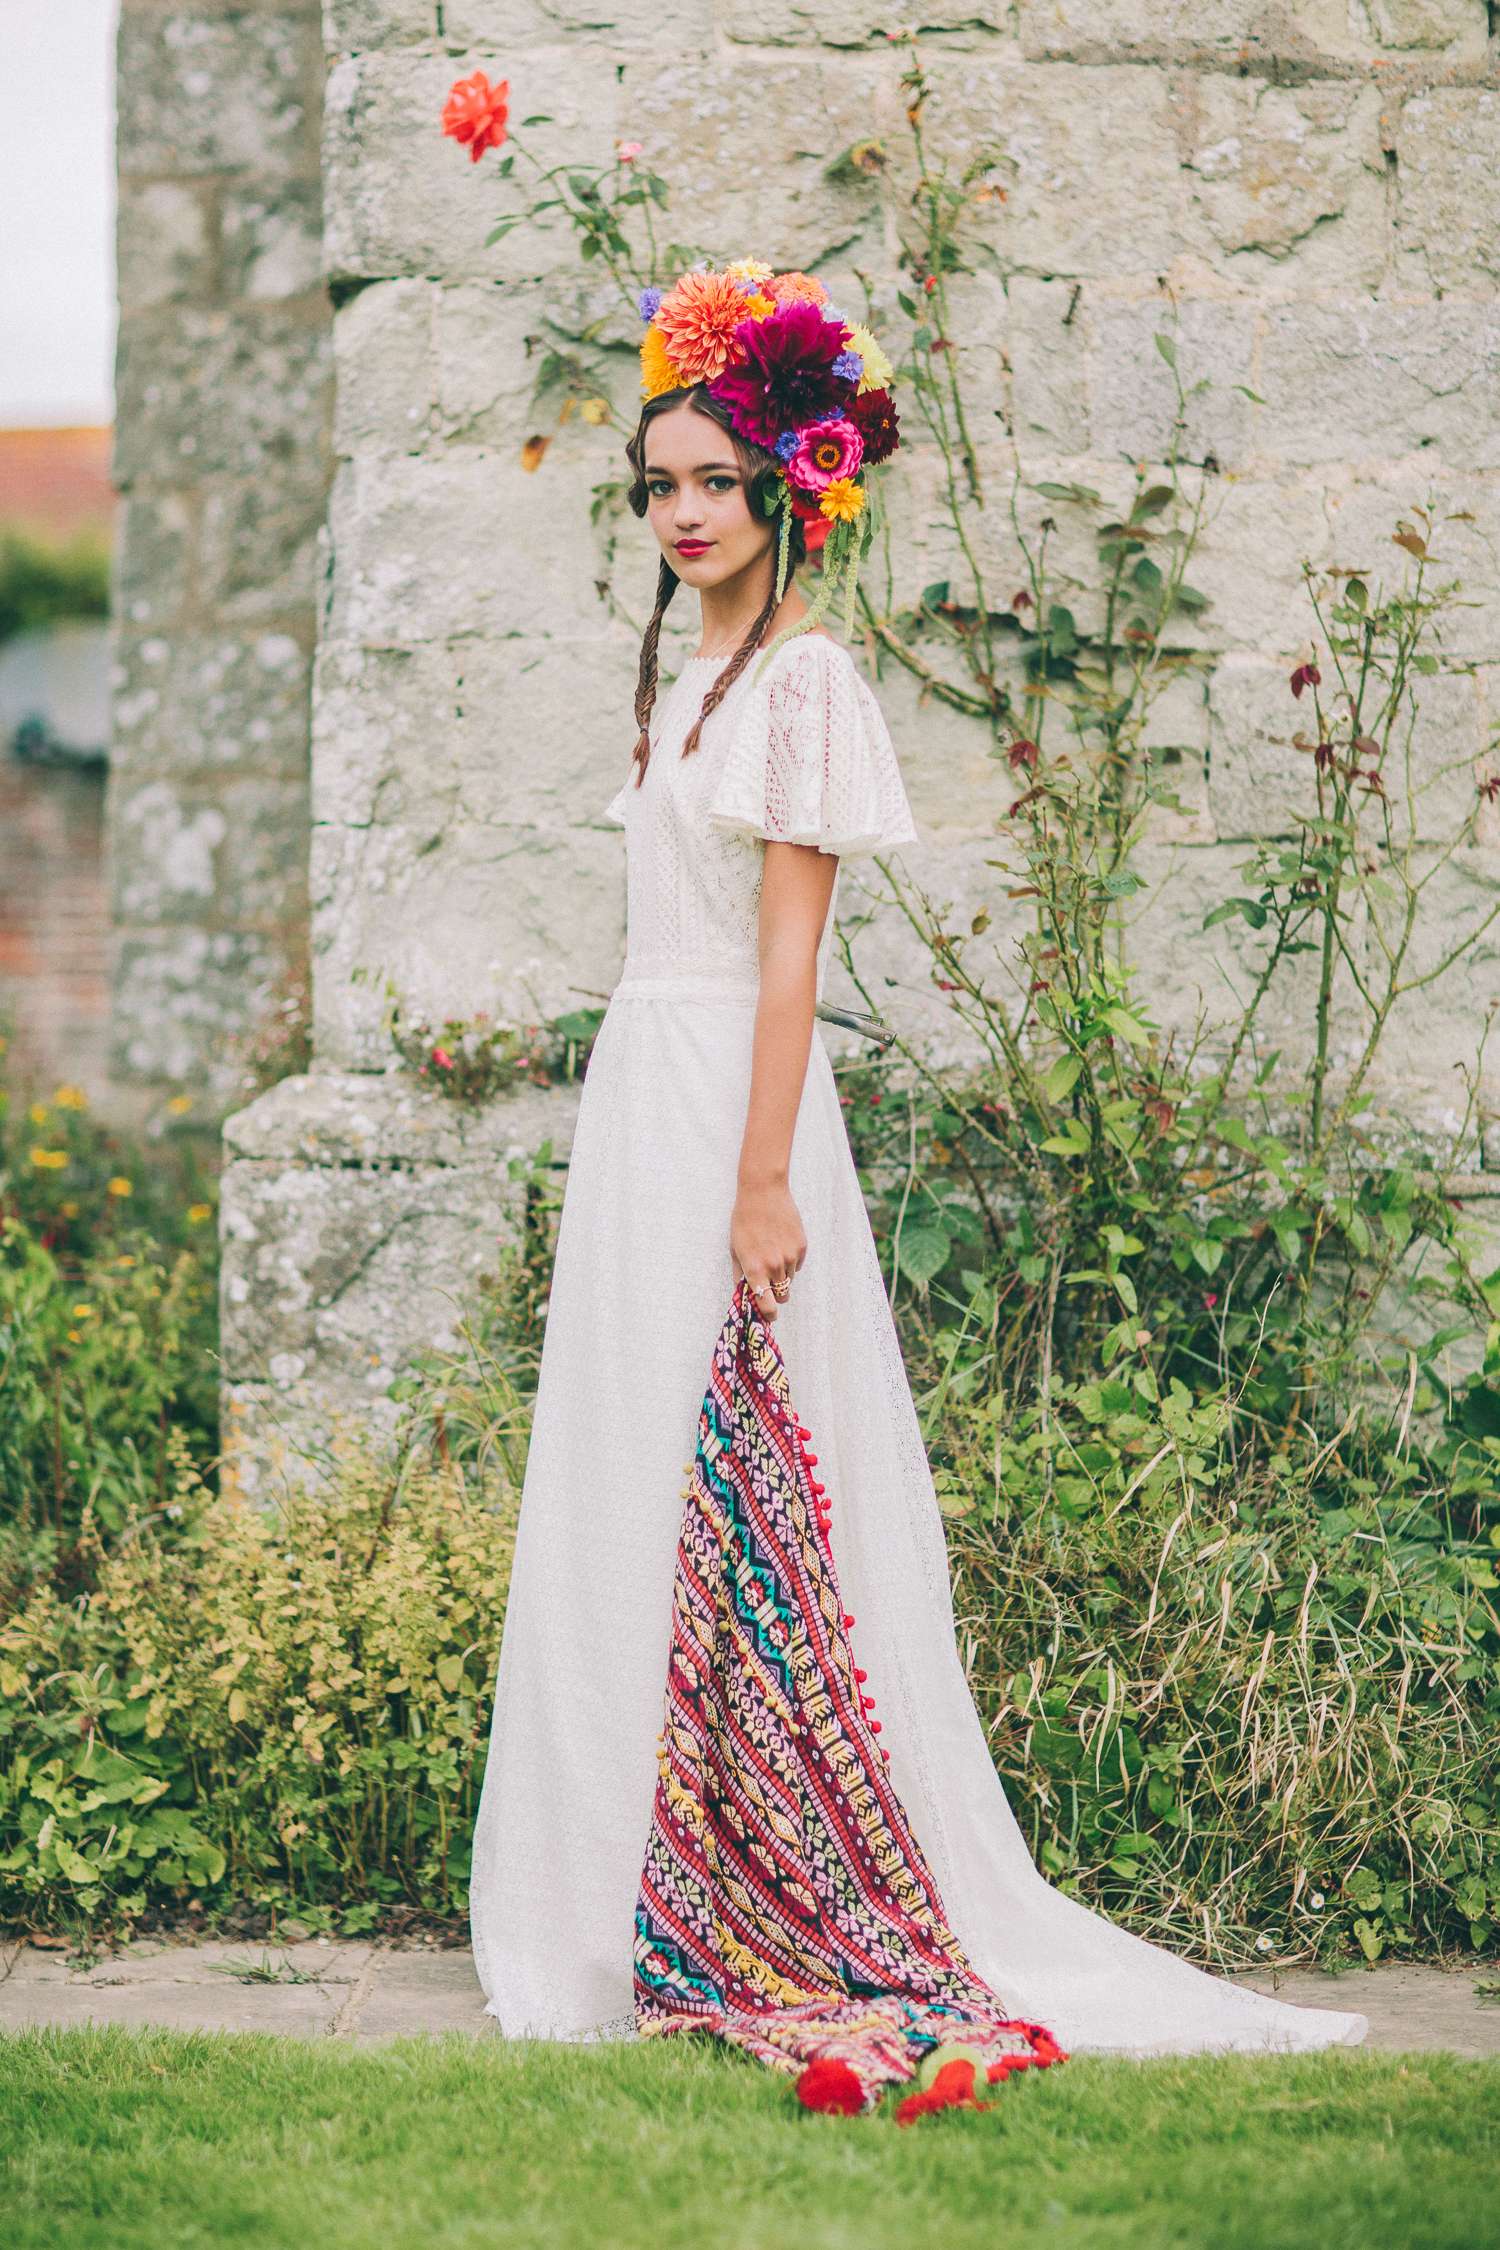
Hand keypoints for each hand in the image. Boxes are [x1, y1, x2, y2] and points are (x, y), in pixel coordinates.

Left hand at [731, 1176, 806, 1322]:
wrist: (763, 1193)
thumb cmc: (743, 1221)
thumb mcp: (735, 1249)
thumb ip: (740, 1276)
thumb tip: (745, 1296)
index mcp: (755, 1269)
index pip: (767, 1306)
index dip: (769, 1315)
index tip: (769, 1316)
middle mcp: (774, 1266)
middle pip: (783, 1296)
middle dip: (776, 1295)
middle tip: (768, 1283)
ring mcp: (790, 1257)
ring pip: (789, 1280)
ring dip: (782, 1275)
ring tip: (771, 1253)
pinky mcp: (801, 1247)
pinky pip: (797, 1265)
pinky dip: (790, 1261)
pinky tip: (780, 1243)